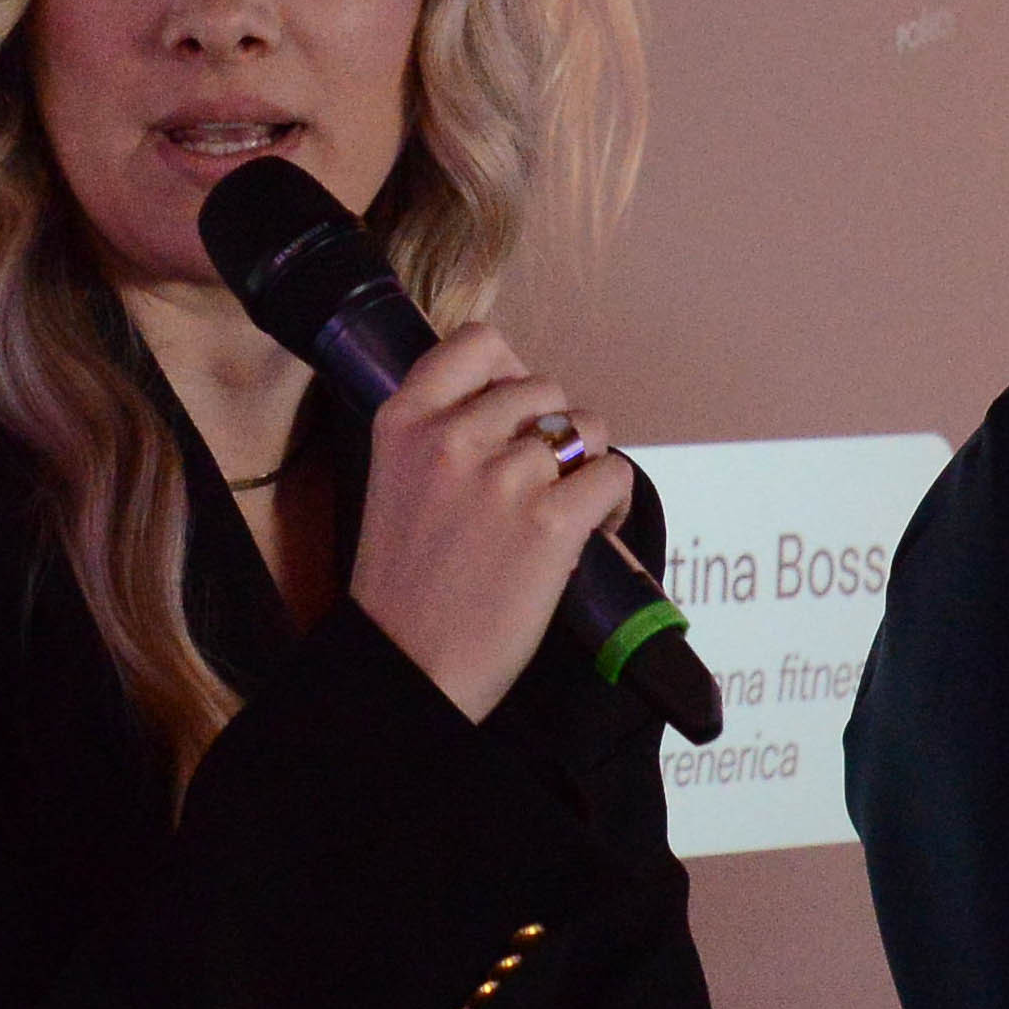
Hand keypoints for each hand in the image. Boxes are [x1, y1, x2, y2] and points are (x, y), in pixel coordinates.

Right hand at [343, 322, 638, 725]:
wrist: (406, 665)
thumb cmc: (405, 585)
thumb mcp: (394, 480)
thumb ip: (441, 432)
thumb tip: (519, 403)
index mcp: (404, 420)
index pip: (478, 343)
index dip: (509, 370)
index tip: (512, 411)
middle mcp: (452, 437)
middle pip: (544, 388)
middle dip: (554, 429)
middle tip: (545, 478)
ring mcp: (503, 479)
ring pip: (588, 427)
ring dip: (589, 464)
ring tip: (572, 506)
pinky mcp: (550, 524)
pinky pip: (614, 474)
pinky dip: (614, 502)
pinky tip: (594, 530)